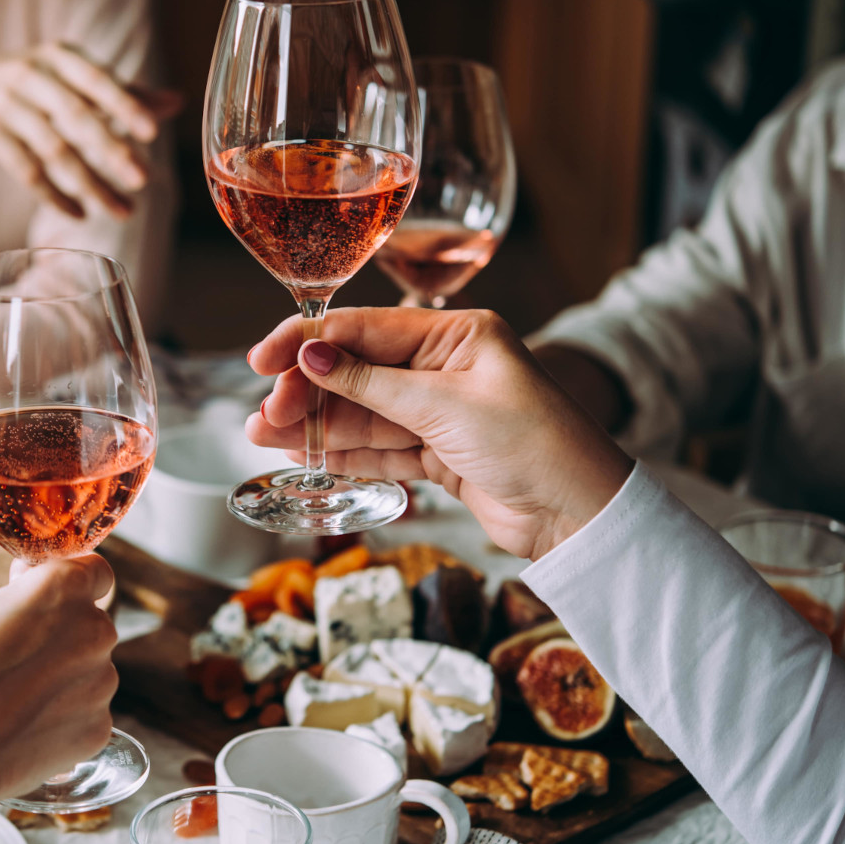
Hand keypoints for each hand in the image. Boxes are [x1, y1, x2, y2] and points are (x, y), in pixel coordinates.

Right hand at [0, 43, 180, 220]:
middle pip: (75, 118)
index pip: (96, 80)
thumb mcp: (70, 79)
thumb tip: (178, 102)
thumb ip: (121, 92)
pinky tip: (81, 215)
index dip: (124, 105)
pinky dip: (55, 196)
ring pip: (52, 150)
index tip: (153, 133)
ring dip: (90, 184)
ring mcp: (3, 104)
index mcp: (58, 57)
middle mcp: (28, 75)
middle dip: (110, 151)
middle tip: (143, 181)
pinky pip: (25, 171)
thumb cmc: (31, 87)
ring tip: (122, 211)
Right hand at [0, 554, 117, 800]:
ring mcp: (101, 686)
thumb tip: (28, 609)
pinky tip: (20, 727)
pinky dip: (61, 716)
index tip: (40, 592)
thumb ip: (13, 605)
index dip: (67, 580)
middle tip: (13, 655)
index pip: (93, 571)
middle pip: (90, 622)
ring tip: (11, 699)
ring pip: (89, 669)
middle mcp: (93, 632)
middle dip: (61, 632)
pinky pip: (86, 711)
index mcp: (60, 591)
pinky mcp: (98, 731)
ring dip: (61, 676)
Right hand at [246, 308, 633, 559]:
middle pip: (356, 371)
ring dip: (315, 424)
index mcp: (457, 333)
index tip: (263, 360)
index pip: (364, 328)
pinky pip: (379, 446)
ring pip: (362, 413)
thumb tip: (311, 356)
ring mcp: (441, 411)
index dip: (308, 342)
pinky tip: (305, 452)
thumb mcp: (445, 406)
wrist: (581, 515)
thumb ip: (372, 383)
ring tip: (265, 435)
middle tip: (265, 413)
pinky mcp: (439, 454)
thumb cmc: (534, 445)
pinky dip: (343, 451)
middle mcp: (446, 366)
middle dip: (306, 391)